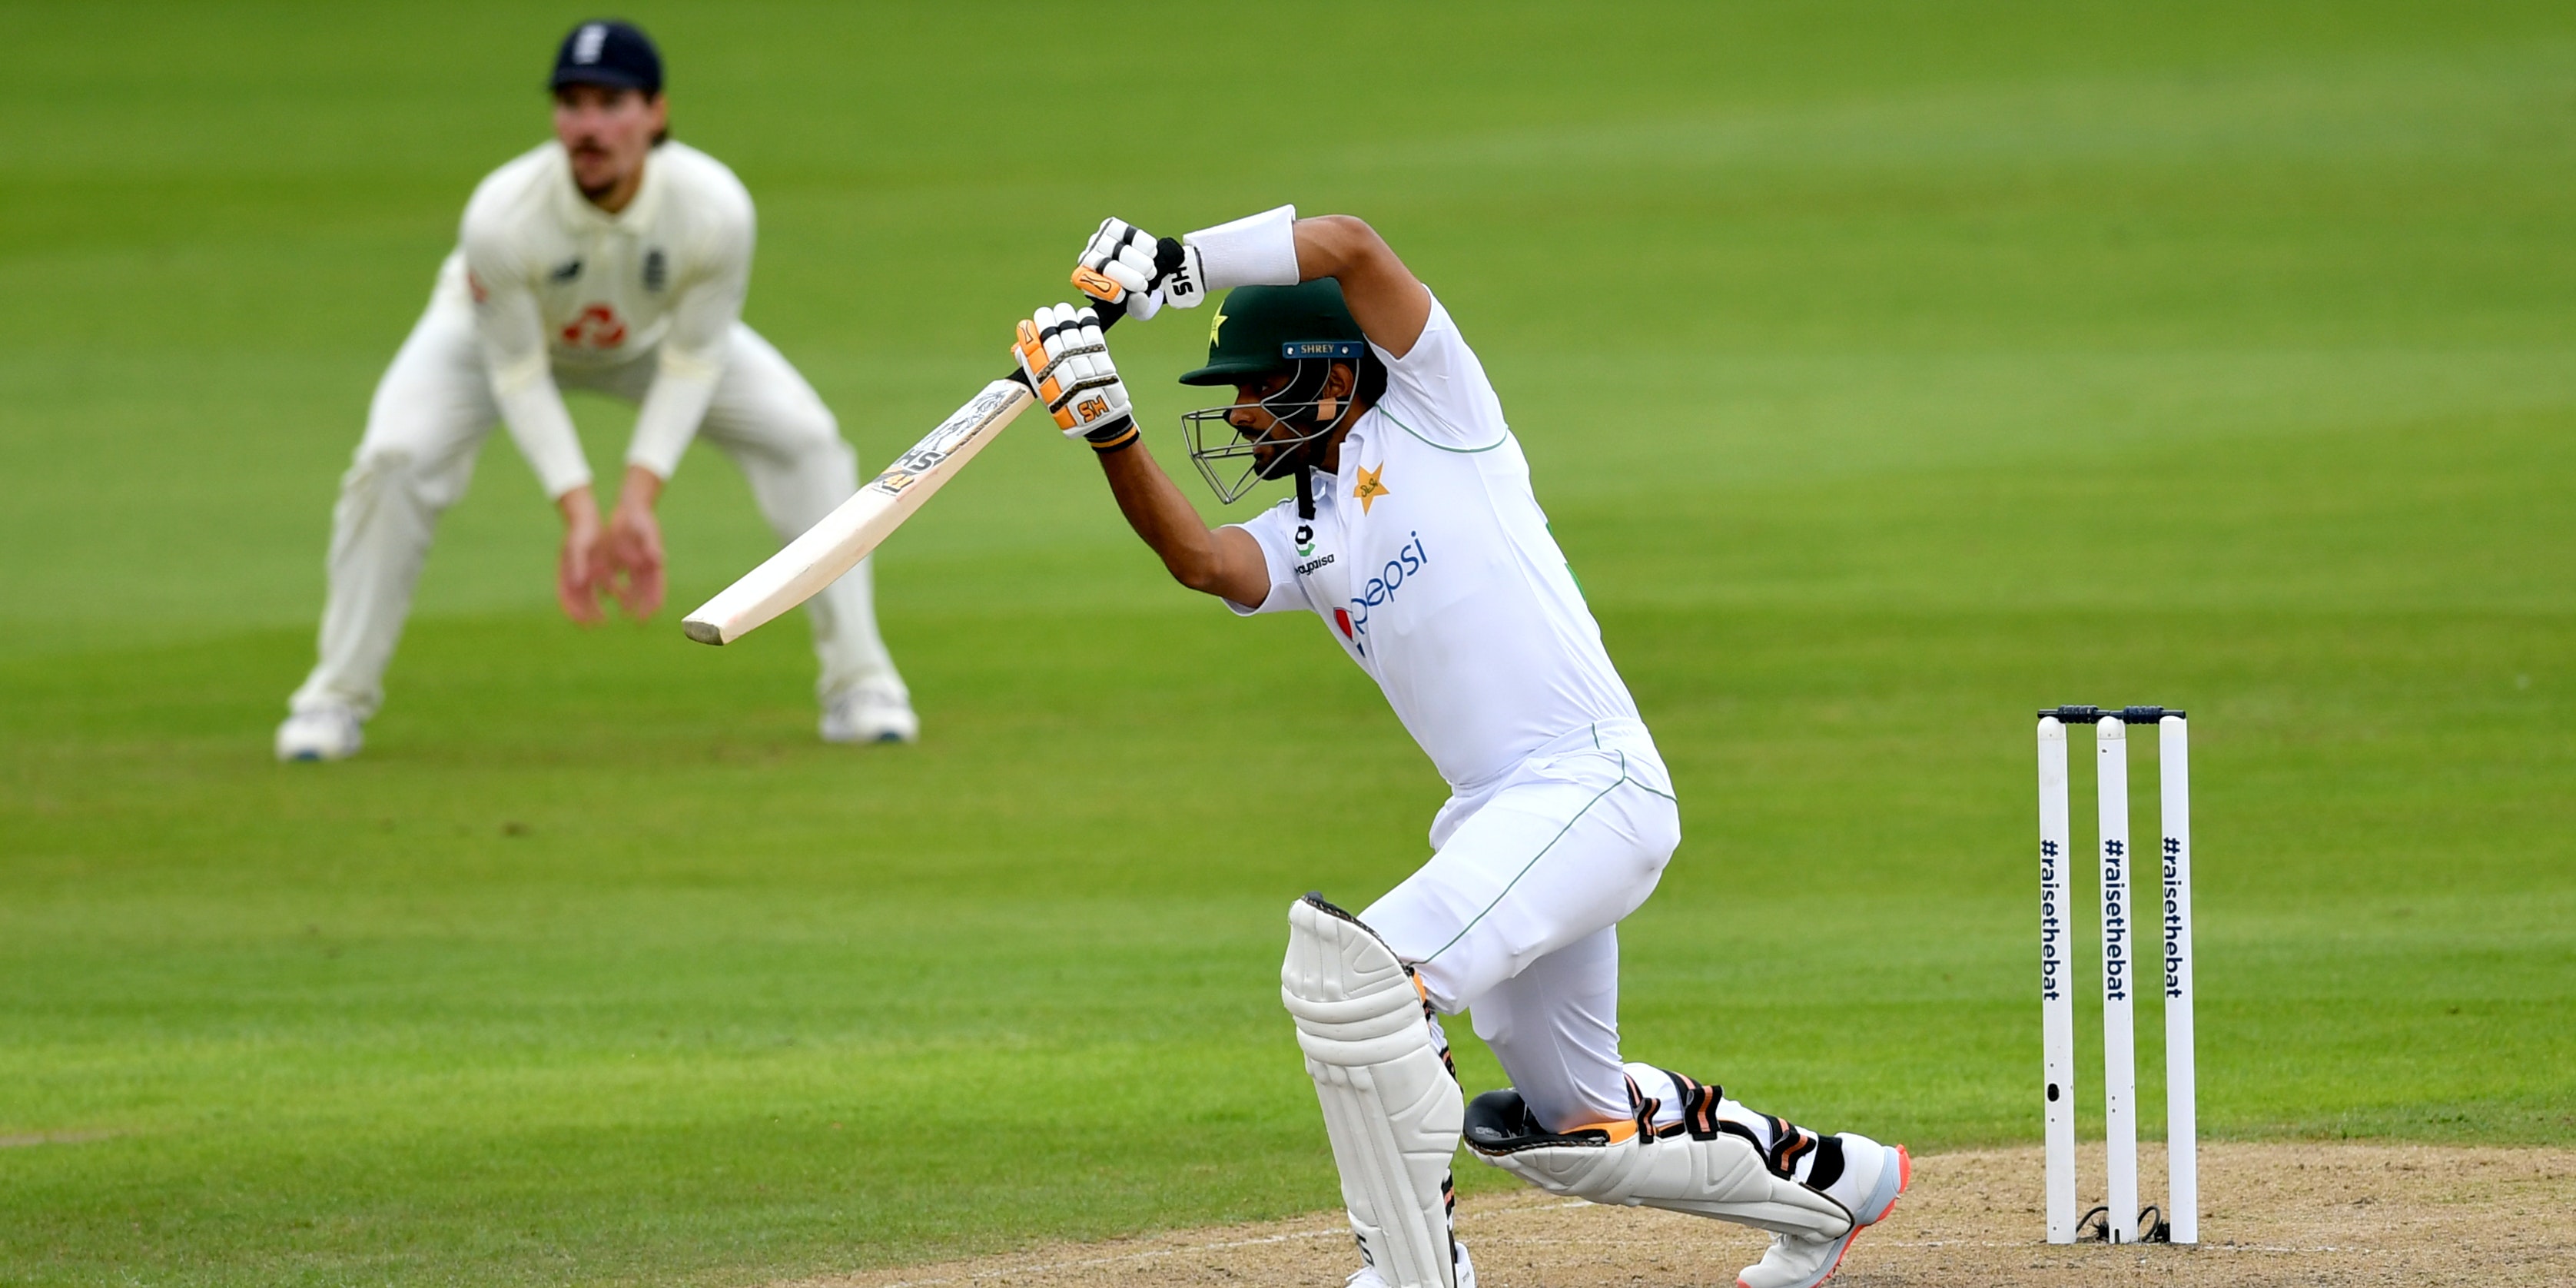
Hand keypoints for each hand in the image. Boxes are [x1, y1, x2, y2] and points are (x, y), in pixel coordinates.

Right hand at [554, 486, 608, 624]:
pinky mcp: (595, 567)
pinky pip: (601, 585)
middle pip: (578, 600)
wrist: (586, 516)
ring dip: (595, 607)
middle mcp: (573, 575)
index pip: (565, 597)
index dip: (573, 611)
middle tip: (597, 625)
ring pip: (589, 595)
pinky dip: (608, 593)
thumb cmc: (580, 530)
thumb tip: (578, 583)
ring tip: (605, 619)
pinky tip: (618, 601)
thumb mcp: (578, 546)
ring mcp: (583, 572)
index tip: (582, 623)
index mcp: (564, 572)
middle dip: (586, 613)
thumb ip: (577, 564)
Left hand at [602, 465, 666, 619]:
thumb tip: (660, 560)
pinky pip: (621, 577)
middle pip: (646, 590)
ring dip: (630, 599)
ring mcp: (636, 563)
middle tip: (638, 621)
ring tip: (625, 612)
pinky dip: (618, 586)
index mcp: (654, 562)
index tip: (650, 615)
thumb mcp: (647, 531)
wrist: (631, 506)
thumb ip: (653, 546)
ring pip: (634, 586)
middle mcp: (646, 565)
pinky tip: (609, 595)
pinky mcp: (624, 559)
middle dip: (643, 606)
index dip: (655, 601)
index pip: (658, 586)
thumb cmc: (641, 517)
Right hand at [1013, 303, 1136, 449]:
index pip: (1031, 351)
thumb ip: (1032, 370)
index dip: (1028, 335)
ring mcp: (1083, 366)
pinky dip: (1087, 321)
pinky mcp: (1102, 361)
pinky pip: (1092, 334)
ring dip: (1065, 316)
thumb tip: (1018, 348)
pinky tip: (1083, 315)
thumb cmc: (1069, 404)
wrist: (1100, 419)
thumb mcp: (1045, 392)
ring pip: (1070, 331)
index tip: (1026, 326)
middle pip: (1051, 336)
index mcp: (1045, 382)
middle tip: (1045, 314)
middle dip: (1046, 320)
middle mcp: (1063, 372)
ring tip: (1062, 311)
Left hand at [1077, 218, 1202, 314]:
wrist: (1151, 272)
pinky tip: (1151, 253)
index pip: (1088, 283)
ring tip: (1150, 271)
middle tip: (1143, 284)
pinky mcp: (1112, 227)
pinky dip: (1141, 242)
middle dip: (1125, 275)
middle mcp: (1089, 260)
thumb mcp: (1141, 307)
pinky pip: (1124, 231)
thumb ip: (1138, 307)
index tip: (1122, 296)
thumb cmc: (1141, 294)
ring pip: (1114, 247)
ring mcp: (1099, 242)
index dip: (1105, 289)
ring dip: (1136, 260)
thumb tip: (1137, 297)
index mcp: (1088, 284)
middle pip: (1101, 263)